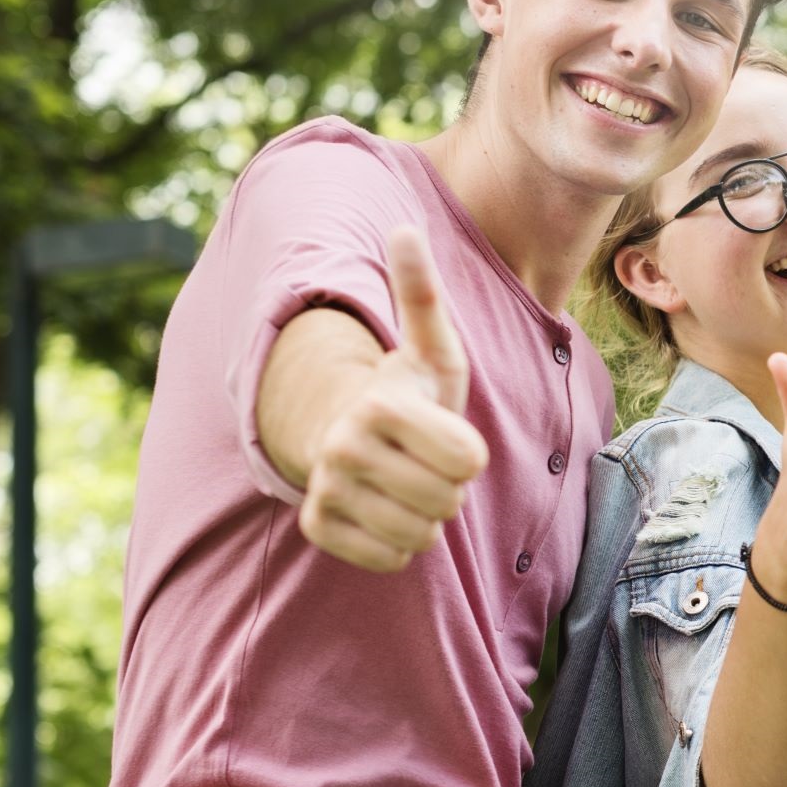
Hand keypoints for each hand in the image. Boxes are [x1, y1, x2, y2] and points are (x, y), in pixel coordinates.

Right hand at [297, 227, 490, 571]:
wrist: (351, 433)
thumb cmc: (409, 390)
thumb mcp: (430, 346)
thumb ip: (422, 294)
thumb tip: (403, 227)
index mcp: (379, 403)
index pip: (469, 460)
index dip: (470, 452)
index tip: (445, 430)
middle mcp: (342, 448)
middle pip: (448, 501)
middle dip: (450, 485)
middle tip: (425, 458)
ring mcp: (324, 490)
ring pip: (423, 535)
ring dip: (428, 515)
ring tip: (407, 480)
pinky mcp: (316, 528)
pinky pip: (393, 559)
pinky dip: (400, 543)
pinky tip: (384, 508)